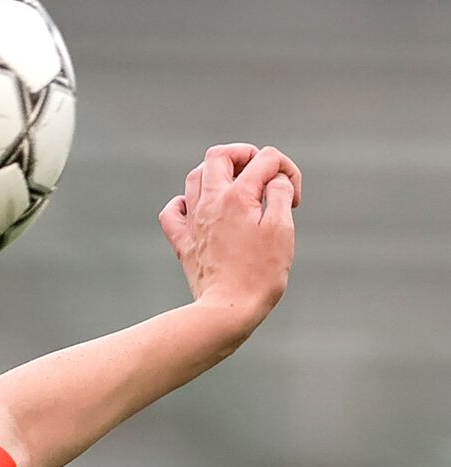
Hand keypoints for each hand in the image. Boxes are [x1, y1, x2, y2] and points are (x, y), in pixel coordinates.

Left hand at [159, 143, 298, 335]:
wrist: (226, 311)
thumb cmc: (260, 273)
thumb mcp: (282, 228)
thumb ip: (279, 193)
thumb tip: (273, 179)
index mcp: (238, 196)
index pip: (266, 159)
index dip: (287, 172)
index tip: (293, 200)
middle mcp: (210, 202)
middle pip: (219, 155)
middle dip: (245, 155)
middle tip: (261, 175)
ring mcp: (193, 222)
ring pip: (194, 177)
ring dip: (216, 174)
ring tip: (236, 189)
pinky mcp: (184, 243)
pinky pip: (172, 212)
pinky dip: (184, 203)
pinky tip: (199, 210)